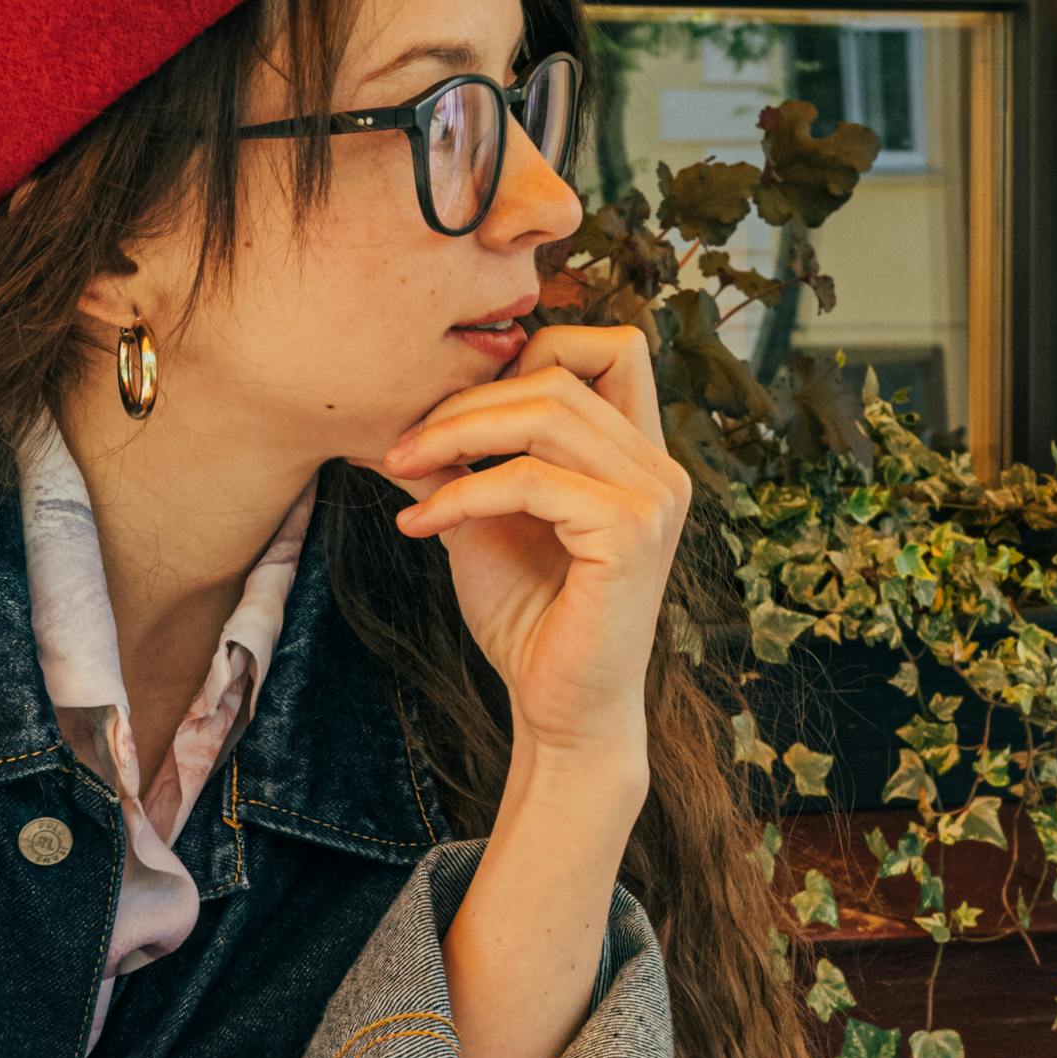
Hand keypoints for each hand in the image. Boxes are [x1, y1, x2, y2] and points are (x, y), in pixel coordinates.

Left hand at [381, 321, 688, 778]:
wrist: (559, 712)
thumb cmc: (529, 620)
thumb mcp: (486, 519)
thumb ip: (463, 460)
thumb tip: (397, 408)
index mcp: (638, 453)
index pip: (611, 345)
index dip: (531, 354)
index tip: (458, 410)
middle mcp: (659, 466)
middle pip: (560, 370)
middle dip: (465, 398)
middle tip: (400, 445)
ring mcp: (654, 497)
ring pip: (545, 412)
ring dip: (455, 434)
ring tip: (400, 470)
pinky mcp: (630, 534)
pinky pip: (531, 479)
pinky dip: (463, 493)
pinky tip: (420, 525)